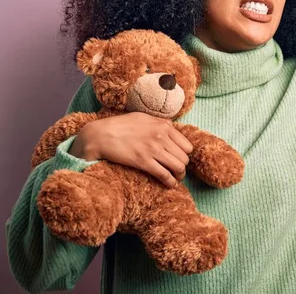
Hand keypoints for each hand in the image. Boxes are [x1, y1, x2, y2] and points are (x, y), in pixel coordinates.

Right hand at [69, 112, 193, 187]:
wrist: (100, 135)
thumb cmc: (120, 125)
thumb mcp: (143, 118)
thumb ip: (159, 123)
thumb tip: (170, 128)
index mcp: (164, 125)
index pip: (187, 145)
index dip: (184, 155)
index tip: (179, 159)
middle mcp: (161, 136)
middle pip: (184, 158)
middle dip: (182, 166)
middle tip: (177, 171)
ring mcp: (153, 149)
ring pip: (178, 167)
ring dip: (179, 176)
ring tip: (175, 179)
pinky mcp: (143, 162)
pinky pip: (164, 175)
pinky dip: (170, 182)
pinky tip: (169, 184)